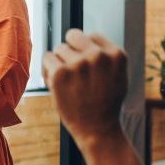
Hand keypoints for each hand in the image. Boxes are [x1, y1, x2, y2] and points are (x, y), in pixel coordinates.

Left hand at [42, 29, 127, 148]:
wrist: (98, 129)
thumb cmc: (105, 104)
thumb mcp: (118, 76)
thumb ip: (106, 56)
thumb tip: (86, 37)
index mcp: (116, 54)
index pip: (92, 36)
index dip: (85, 49)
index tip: (85, 64)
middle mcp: (98, 55)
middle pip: (73, 35)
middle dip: (71, 49)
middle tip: (72, 69)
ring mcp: (79, 63)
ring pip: (59, 48)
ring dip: (59, 62)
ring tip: (67, 81)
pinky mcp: (60, 73)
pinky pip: (47, 58)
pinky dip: (48, 69)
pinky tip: (56, 82)